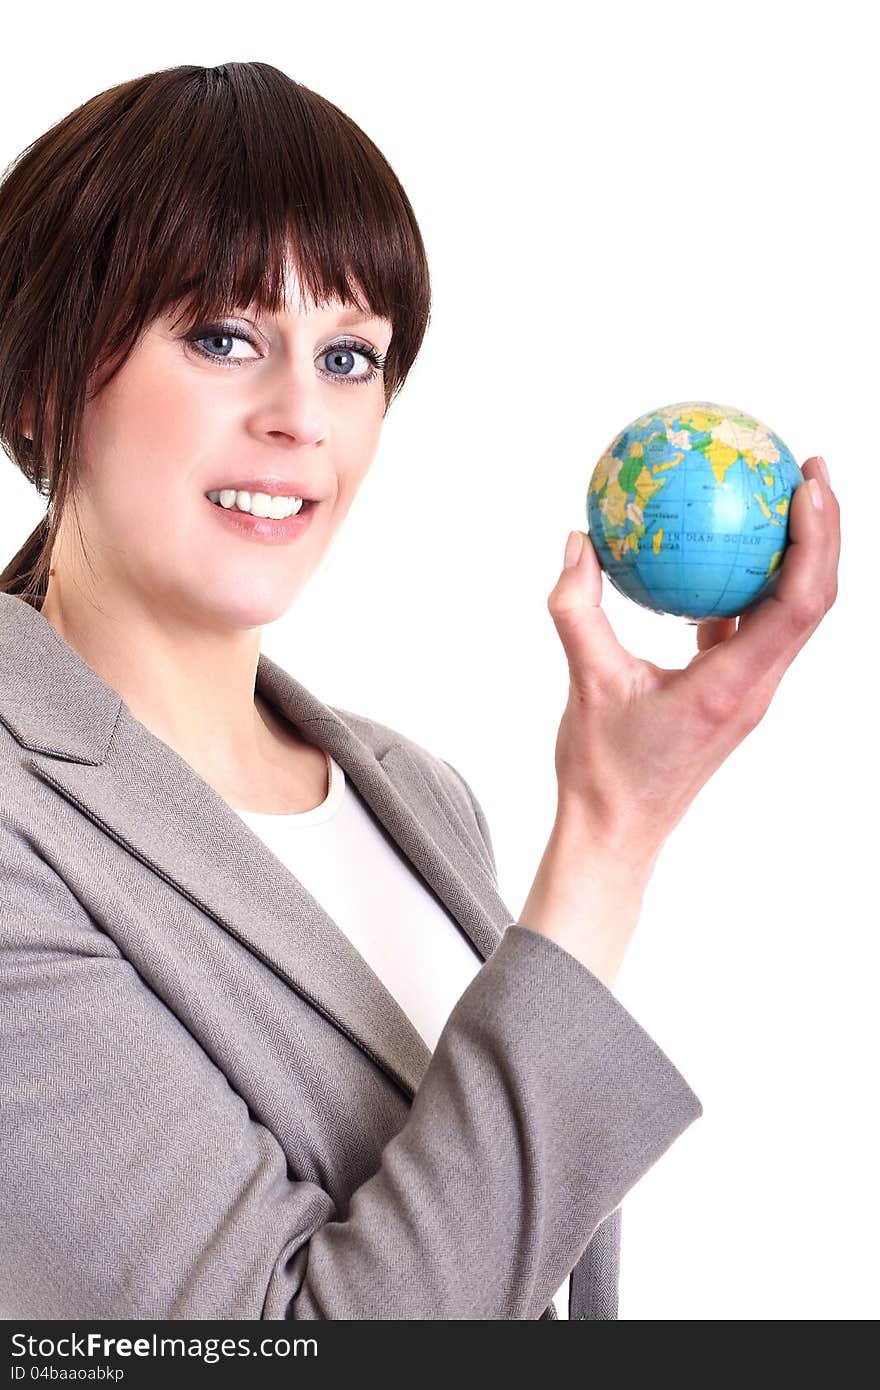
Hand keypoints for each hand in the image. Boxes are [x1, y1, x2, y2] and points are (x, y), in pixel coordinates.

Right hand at [547, 456, 839, 860]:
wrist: (617, 833)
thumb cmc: (603, 771)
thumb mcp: (584, 681)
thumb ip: (578, 609)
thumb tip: (580, 542)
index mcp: (732, 686)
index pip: (799, 602)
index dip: (816, 537)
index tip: (807, 482)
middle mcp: (755, 687)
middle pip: (816, 600)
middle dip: (825, 529)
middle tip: (808, 468)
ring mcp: (747, 692)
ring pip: (792, 614)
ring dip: (798, 555)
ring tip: (779, 497)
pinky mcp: (730, 694)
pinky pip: (754, 628)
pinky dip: (751, 585)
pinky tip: (718, 553)